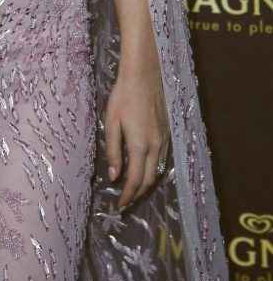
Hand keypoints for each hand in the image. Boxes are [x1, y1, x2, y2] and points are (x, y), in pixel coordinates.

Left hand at [105, 62, 169, 211]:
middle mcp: (156, 147)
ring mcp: (164, 140)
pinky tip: (145, 169)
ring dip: (146, 183)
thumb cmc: (123, 96)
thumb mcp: (111, 122)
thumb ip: (112, 150)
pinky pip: (162, 159)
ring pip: (157, 170)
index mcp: (140, 145)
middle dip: (137, 194)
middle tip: (126, 202)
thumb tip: (114, 176)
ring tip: (134, 190)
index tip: (120, 206)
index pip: (135, 180)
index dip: (128, 196)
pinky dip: (153, 170)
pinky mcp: (168, 132)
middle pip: (148, 180)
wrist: (144, 74)